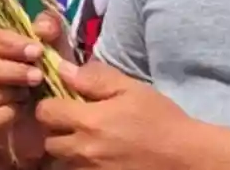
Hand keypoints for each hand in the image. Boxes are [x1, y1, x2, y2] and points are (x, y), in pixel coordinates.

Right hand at [0, 12, 71, 166]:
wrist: (56, 116)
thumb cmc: (52, 76)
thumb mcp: (58, 49)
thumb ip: (51, 31)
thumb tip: (43, 27)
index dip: (11, 43)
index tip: (38, 50)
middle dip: (10, 69)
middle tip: (38, 75)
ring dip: (5, 91)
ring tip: (30, 94)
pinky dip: (6, 113)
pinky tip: (24, 111)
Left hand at [37, 60, 194, 168]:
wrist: (184, 158)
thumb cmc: (160, 119)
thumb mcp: (132, 89)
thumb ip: (96, 78)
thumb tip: (64, 69)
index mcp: (89, 121)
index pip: (45, 112)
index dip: (51, 104)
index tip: (64, 102)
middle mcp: (83, 150)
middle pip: (49, 140)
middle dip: (58, 130)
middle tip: (76, 123)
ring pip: (62, 160)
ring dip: (69, 150)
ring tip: (90, 141)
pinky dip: (83, 165)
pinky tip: (101, 156)